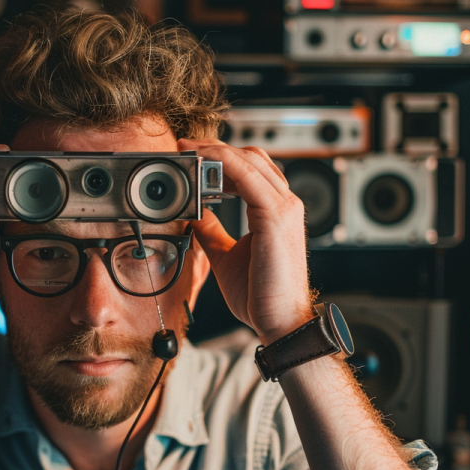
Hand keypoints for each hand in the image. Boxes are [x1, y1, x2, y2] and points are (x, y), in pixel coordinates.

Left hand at [180, 139, 313, 344]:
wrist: (279, 321)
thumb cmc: (261, 295)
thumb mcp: (224, 255)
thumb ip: (211, 231)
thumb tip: (195, 215)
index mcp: (275, 211)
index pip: (250, 169)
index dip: (221, 158)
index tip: (191, 157)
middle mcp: (285, 204)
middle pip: (251, 158)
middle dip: (215, 148)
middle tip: (185, 147)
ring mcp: (284, 207)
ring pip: (249, 161)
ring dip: (215, 151)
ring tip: (188, 150)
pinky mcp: (276, 216)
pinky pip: (247, 176)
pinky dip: (223, 164)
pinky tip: (202, 163)